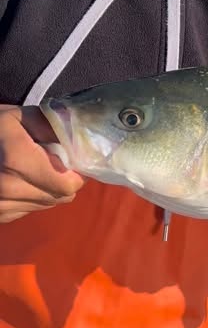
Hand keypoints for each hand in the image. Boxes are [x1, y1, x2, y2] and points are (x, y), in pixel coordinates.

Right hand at [0, 105, 83, 222]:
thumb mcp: (16, 116)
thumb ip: (50, 125)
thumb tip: (79, 135)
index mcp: (17, 160)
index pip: (68, 184)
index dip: (76, 172)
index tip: (70, 159)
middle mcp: (8, 188)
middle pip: (61, 196)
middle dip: (64, 180)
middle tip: (54, 162)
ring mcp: (0, 206)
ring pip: (47, 204)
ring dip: (49, 189)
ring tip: (34, 170)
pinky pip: (29, 210)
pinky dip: (32, 197)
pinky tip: (20, 180)